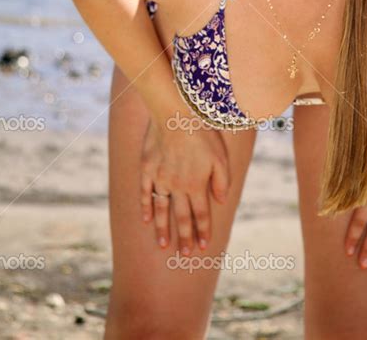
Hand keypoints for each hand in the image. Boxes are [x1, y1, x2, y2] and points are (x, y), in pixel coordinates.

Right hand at [140, 117, 231, 256]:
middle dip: (184, 237)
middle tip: (185, 255)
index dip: (203, 231)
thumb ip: (222, 181)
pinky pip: (144, 193)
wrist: (174, 113)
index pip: (201, 215)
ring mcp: (160, 179)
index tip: (203, 246)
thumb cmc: (202, 132)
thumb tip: (221, 201)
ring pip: (162, 210)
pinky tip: (146, 219)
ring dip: (163, 229)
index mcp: (196, 185)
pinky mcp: (147, 169)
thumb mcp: (221, 156)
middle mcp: (177, 186)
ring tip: (163, 246)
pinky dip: (145, 207)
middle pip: (181, 217)